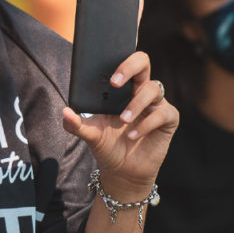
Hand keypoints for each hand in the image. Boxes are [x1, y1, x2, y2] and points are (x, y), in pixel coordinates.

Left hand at [62, 51, 177, 193]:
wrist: (122, 171)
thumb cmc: (107, 146)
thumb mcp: (90, 134)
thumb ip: (76, 124)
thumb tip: (65, 113)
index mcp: (122, 88)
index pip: (123, 63)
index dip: (117, 61)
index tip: (105, 75)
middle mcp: (140, 91)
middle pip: (143, 61)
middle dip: (129, 66)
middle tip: (113, 83)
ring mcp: (156, 104)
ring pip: (152, 89)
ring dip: (136, 104)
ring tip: (122, 120)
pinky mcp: (168, 119)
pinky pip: (162, 113)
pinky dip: (146, 124)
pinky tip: (133, 135)